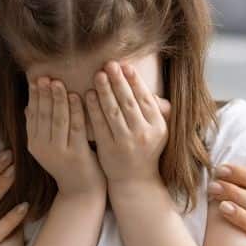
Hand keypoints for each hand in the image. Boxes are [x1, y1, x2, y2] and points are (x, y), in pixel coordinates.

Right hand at [26, 77, 105, 196]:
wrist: (81, 191)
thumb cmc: (67, 163)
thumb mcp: (48, 146)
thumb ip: (38, 127)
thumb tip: (26, 106)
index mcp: (34, 144)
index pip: (32, 115)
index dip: (34, 96)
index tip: (36, 78)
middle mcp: (43, 148)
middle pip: (43, 115)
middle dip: (44, 94)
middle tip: (46, 76)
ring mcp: (59, 152)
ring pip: (58, 120)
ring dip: (59, 99)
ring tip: (59, 82)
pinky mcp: (76, 155)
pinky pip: (76, 127)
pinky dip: (77, 110)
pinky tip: (79, 96)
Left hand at [85, 61, 167, 188]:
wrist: (135, 180)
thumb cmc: (145, 149)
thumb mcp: (157, 130)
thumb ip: (156, 110)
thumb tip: (151, 90)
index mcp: (158, 127)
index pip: (145, 99)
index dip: (135, 81)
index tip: (125, 66)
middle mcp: (143, 134)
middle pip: (128, 103)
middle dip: (118, 82)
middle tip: (109, 64)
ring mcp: (126, 142)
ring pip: (113, 112)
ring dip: (105, 91)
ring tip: (98, 75)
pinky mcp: (109, 149)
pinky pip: (100, 125)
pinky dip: (93, 109)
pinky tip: (87, 95)